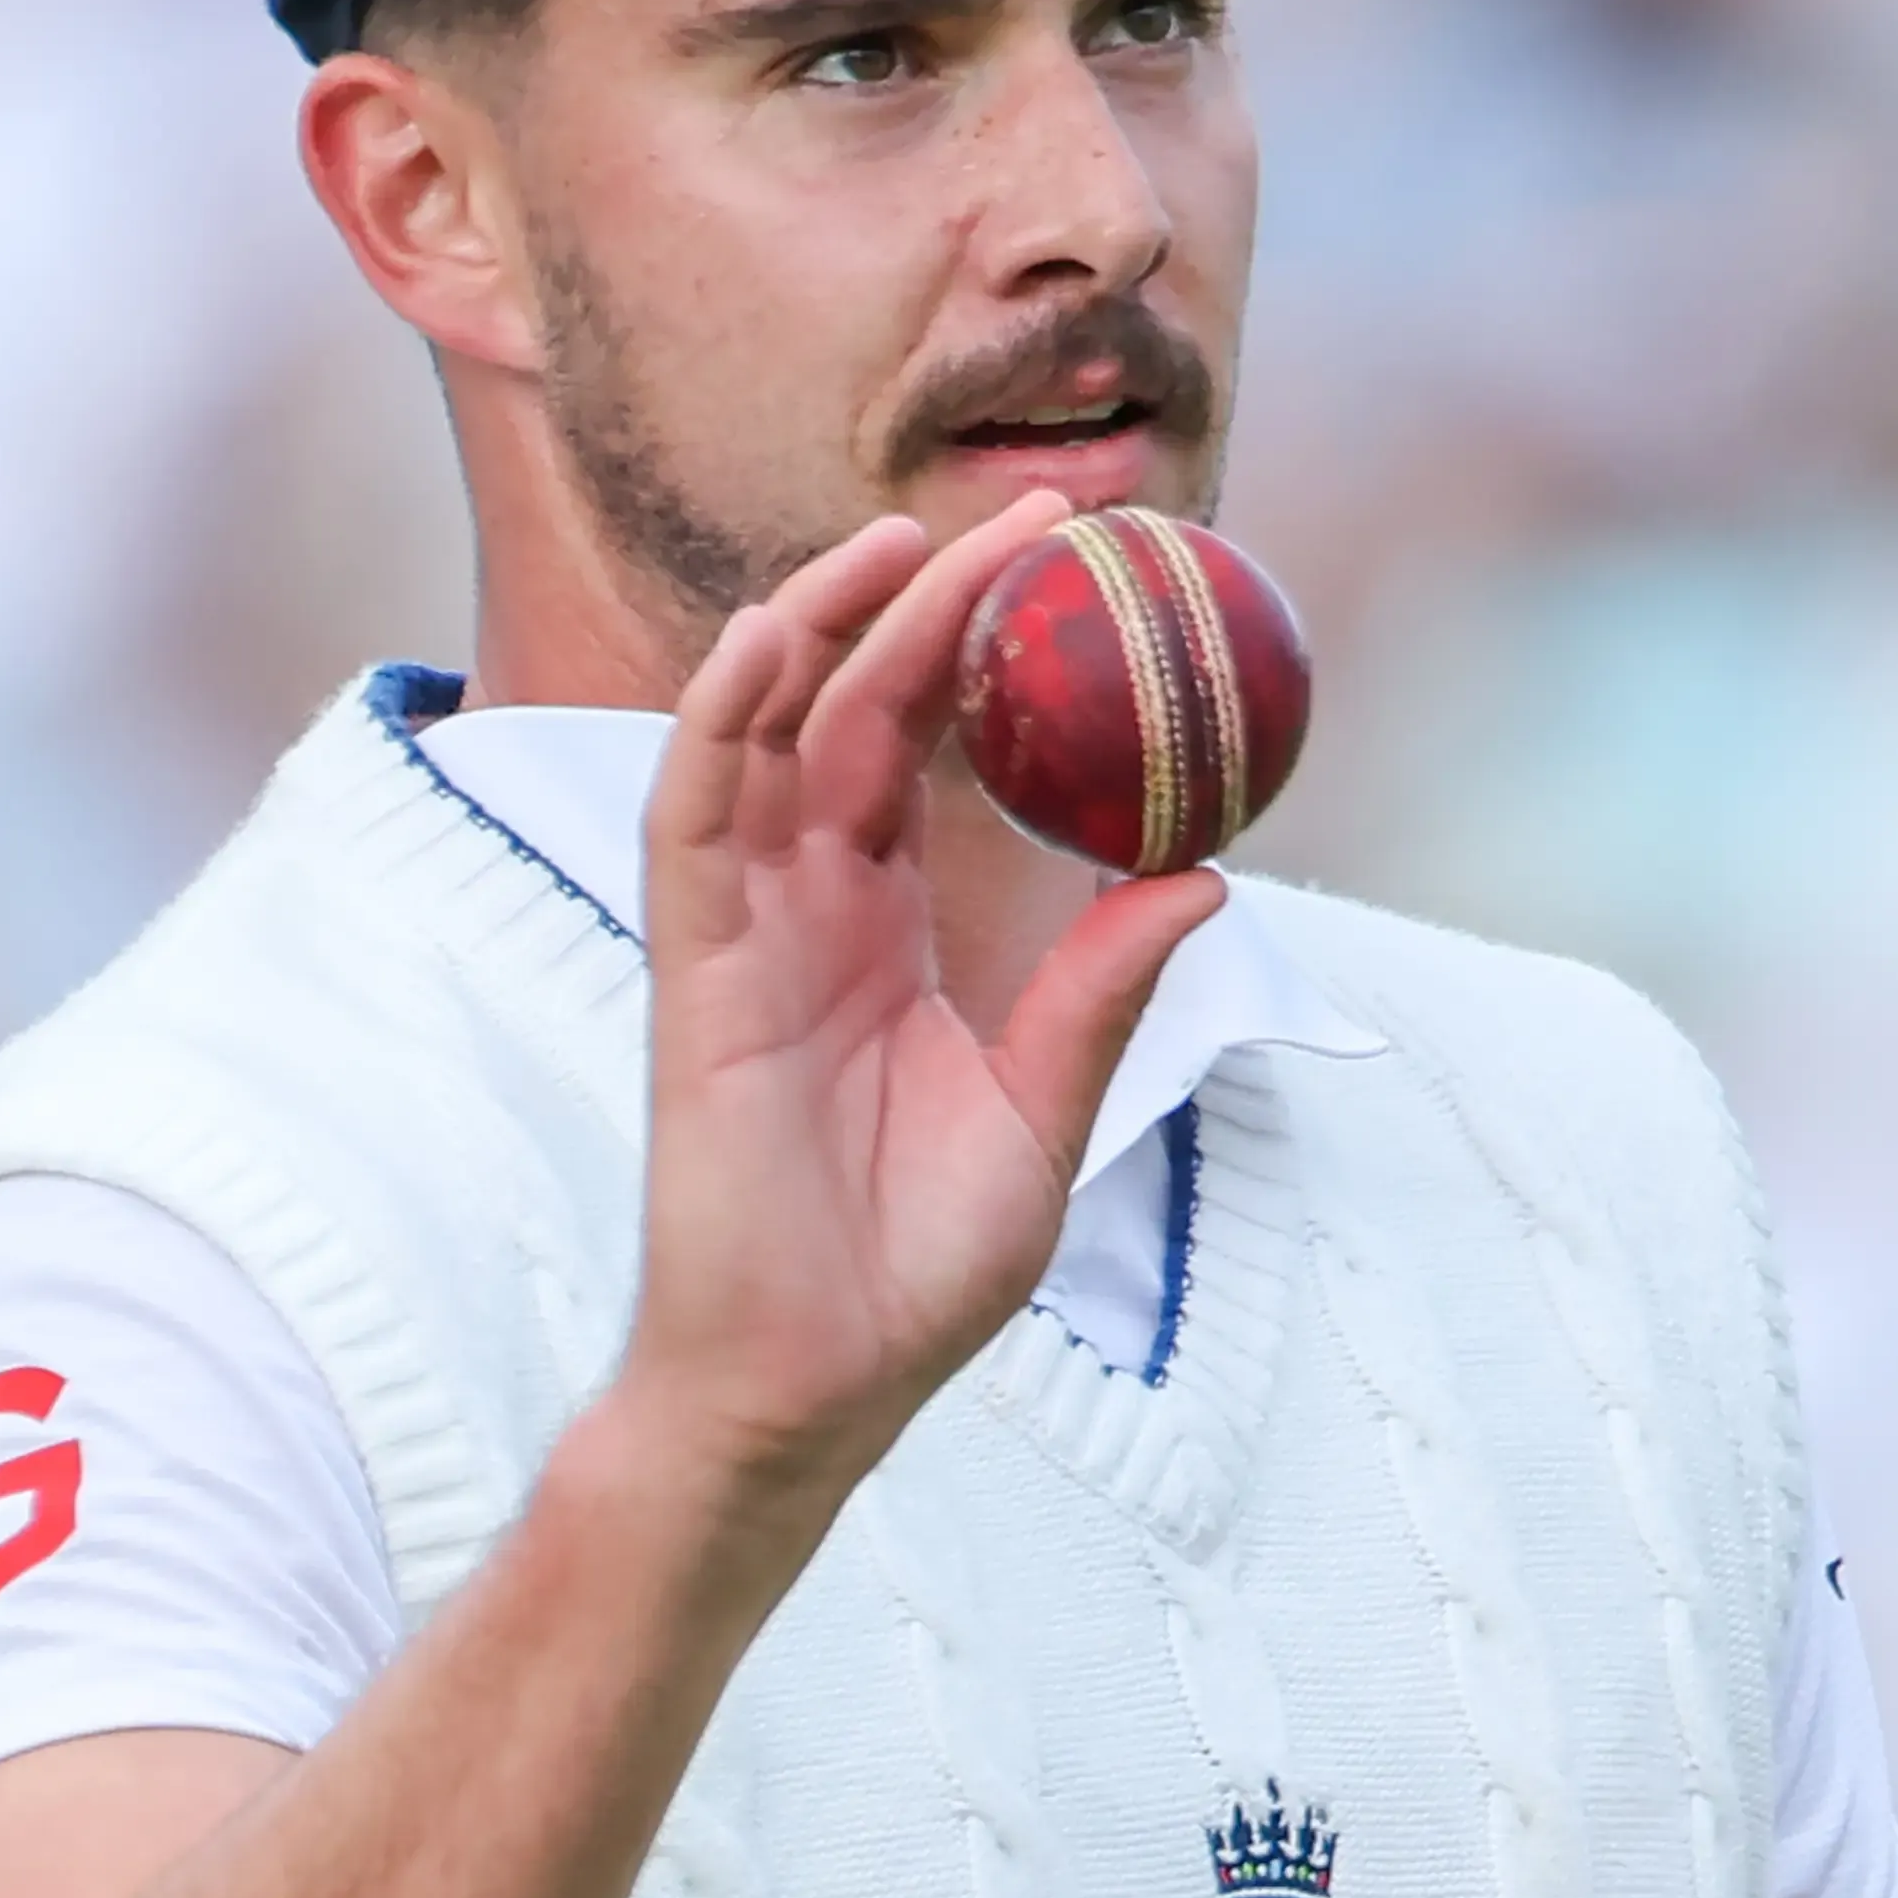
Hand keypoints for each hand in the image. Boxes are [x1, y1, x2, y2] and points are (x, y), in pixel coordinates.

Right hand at [618, 497, 1216, 1513]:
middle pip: (859, 711)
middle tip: (1030, 510)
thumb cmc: (912, 1275)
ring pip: (769, 738)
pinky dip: (717, 724)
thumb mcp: (1045, 1117)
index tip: (1083, 564)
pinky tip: (767, 639)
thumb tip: (1206, 878)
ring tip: (894, 534)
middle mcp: (814, 912)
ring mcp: (749, 936)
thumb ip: (1099, 993)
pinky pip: (692, 824)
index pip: (935, 752)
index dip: (989, 652)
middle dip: (926, 600)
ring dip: (821, 627)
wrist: (811, 1388)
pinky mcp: (696, 978)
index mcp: (893, 934)